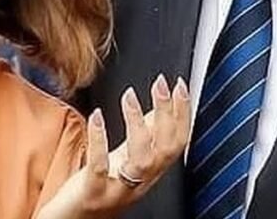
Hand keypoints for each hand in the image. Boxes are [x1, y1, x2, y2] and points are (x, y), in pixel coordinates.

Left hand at [39, 75, 191, 218]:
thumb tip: (159, 109)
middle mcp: (140, 182)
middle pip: (164, 148)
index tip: (180, 86)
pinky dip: (100, 140)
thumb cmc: (98, 189)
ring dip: (137, 125)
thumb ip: (144, 137)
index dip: (183, 114)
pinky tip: (97, 117)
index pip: (177, 143)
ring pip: (141, 160)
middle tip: (161, 84)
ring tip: (129, 96)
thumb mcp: (126, 160)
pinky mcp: (94, 193)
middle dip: (167, 114)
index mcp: (150, 172)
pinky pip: (100, 167)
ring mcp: (119, 189)